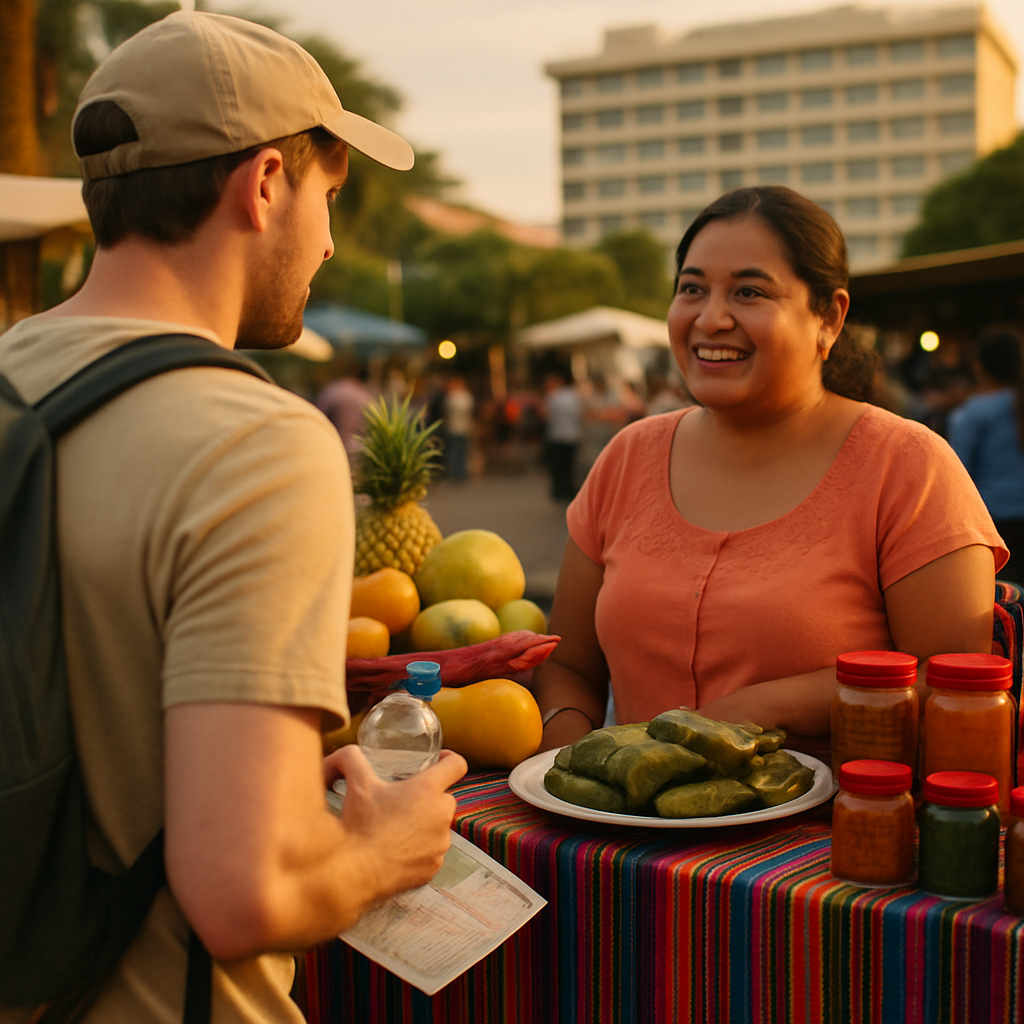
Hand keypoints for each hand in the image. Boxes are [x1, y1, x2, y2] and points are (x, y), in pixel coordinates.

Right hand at [327, 746, 467, 899]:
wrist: (356, 874)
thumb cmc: (360, 827)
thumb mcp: (356, 784)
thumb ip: (351, 758)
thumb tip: (347, 753)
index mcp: (428, 790)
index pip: (456, 765)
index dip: (449, 758)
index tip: (437, 761)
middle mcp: (441, 816)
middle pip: (444, 797)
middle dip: (426, 796)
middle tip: (401, 798)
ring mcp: (440, 844)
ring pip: (438, 826)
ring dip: (423, 824)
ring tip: (395, 827)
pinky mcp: (433, 868)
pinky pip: (431, 852)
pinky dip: (418, 850)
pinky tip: (396, 850)